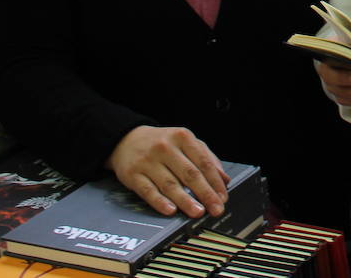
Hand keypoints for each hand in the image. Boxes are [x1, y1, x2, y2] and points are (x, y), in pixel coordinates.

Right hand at [106, 125, 227, 217]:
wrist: (126, 139)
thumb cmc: (162, 143)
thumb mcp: (185, 142)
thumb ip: (206, 157)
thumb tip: (224, 180)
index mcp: (182, 137)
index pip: (204, 162)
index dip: (215, 181)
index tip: (223, 197)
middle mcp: (165, 148)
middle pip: (189, 173)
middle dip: (205, 193)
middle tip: (216, 208)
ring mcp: (148, 161)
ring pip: (170, 184)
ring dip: (185, 200)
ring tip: (197, 212)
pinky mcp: (132, 174)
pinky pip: (148, 191)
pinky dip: (160, 202)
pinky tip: (171, 210)